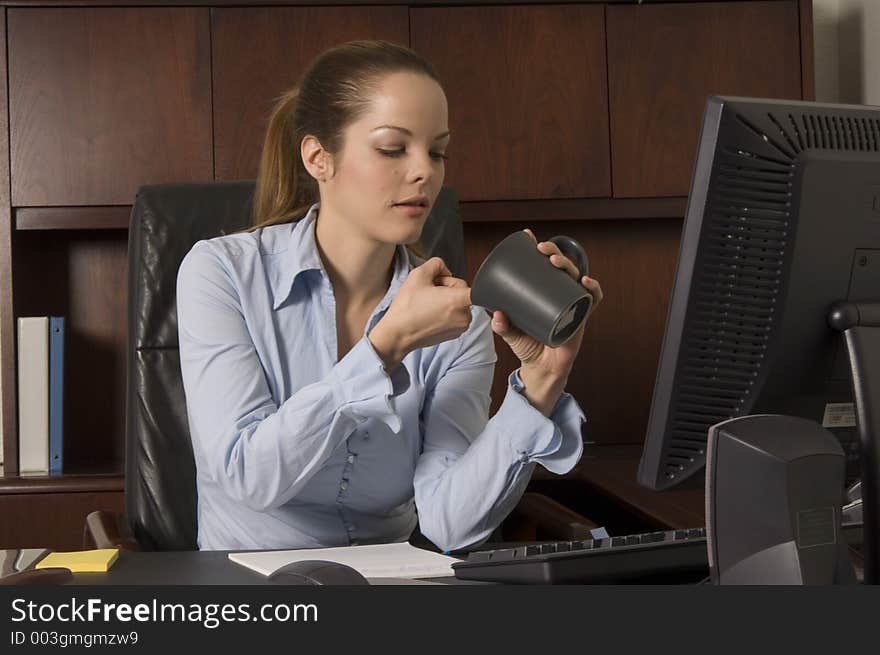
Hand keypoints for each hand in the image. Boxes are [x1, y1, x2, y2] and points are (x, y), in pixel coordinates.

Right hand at [369, 257, 471, 369]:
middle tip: (427, 293)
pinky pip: (455, 317)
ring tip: (427, 304)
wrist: (398, 334)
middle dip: (446, 289)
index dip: (452, 280)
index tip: (441, 284)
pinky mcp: (455, 334)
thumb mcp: (418, 274)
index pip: (470, 283)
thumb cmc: (407, 308)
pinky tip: (429, 314)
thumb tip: (444, 269)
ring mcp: (461, 327)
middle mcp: (464, 316)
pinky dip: (445, 313)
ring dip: (446, 301)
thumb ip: (436, 264)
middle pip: (462, 292)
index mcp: (458, 300)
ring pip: (458, 304)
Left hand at [492, 229, 602, 413]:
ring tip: (555, 261)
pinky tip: (585, 282)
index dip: (538, 248)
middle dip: (553, 252)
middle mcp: (559, 293)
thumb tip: (495, 313)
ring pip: (575, 277)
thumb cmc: (528, 345)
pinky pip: (592, 300)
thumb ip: (501, 325)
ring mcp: (572, 303)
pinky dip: (592, 290)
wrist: (542, 367)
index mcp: (543, 291)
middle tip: (540, 248)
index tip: (527, 236)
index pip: (542, 264)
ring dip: (568, 265)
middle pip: (561, 265)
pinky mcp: (581, 317)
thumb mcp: (510, 333)